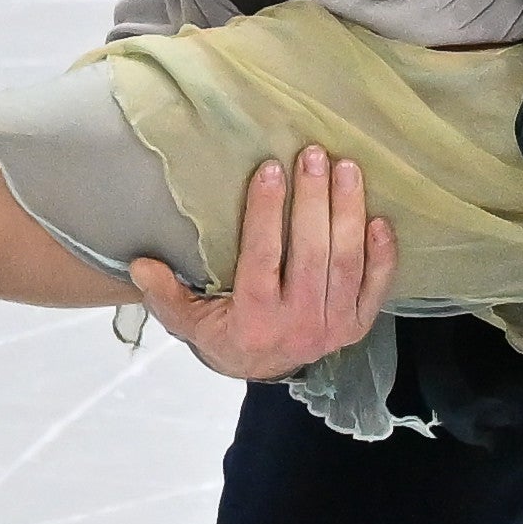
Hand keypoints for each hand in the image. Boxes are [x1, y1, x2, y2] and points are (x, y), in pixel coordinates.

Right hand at [131, 146, 398, 379]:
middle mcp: (297, 325)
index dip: (267, 212)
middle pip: (311, 255)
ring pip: (346, 264)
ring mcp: (332, 327)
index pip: (262, 259)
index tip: (271, 169)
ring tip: (347, 169)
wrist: (261, 367)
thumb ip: (164, 293)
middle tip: (314, 156)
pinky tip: (380, 219)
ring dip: (349, 213)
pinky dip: (382, 255)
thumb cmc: (223, 330)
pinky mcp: (357, 326)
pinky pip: (375, 288)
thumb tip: (140, 265)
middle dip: (314, 201)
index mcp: (253, 320)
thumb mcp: (186, 318)